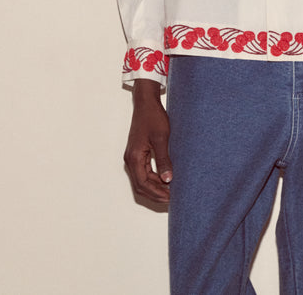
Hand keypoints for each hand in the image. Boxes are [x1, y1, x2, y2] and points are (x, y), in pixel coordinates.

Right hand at [124, 79, 172, 203]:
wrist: (146, 103)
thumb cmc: (153, 117)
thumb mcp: (161, 138)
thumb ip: (163, 159)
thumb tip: (168, 179)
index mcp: (134, 157)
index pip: (143, 183)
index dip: (157, 193)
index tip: (170, 198)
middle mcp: (130, 159)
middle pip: (141, 185)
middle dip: (155, 194)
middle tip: (172, 198)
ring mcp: (133, 156)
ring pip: (142, 180)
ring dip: (155, 187)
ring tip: (170, 192)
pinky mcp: (138, 153)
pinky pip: (144, 171)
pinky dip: (153, 178)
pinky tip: (165, 179)